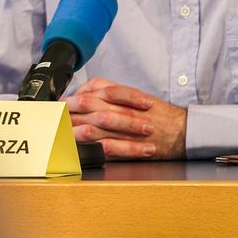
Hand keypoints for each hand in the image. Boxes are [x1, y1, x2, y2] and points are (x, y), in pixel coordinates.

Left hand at [65, 77, 187, 158]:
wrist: (182, 131)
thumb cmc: (161, 115)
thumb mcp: (138, 96)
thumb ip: (114, 92)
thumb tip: (88, 92)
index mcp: (124, 96)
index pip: (93, 90)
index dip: (74, 95)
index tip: (62, 101)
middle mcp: (124, 108)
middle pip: (89, 105)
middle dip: (69, 110)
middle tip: (55, 115)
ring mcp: (126, 127)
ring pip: (95, 125)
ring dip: (76, 127)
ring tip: (62, 131)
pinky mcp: (129, 145)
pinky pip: (108, 145)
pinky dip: (93, 146)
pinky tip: (81, 147)